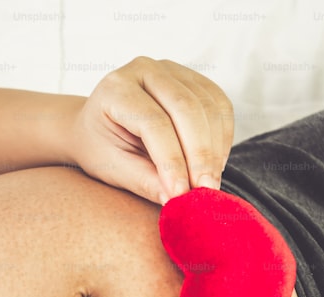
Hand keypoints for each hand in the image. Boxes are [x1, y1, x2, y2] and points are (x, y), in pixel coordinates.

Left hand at [68, 56, 233, 204]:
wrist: (100, 125)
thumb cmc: (102, 147)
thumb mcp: (113, 169)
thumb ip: (144, 182)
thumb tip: (177, 200)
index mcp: (116, 89)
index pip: (153, 123)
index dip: (172, 160)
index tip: (182, 193)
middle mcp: (144, 69)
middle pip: (186, 109)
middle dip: (200, 155)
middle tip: (205, 190)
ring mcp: (172, 70)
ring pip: (208, 107)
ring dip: (215, 149)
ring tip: (210, 182)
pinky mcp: (194, 79)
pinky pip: (220, 106)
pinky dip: (223, 138)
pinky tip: (215, 163)